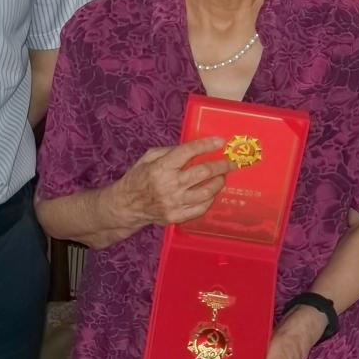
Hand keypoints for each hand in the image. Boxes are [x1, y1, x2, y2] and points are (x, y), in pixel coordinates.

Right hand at [112, 137, 232, 228]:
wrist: (127, 205)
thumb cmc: (138, 178)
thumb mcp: (149, 157)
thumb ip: (170, 151)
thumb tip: (194, 148)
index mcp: (161, 167)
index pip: (188, 152)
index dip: (206, 145)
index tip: (220, 142)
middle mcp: (169, 185)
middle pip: (203, 173)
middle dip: (221, 166)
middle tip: (231, 162)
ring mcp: (174, 203)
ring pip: (206, 192)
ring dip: (218, 182)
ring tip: (222, 177)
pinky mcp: (176, 217)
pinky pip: (201, 209)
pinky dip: (210, 199)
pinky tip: (211, 192)